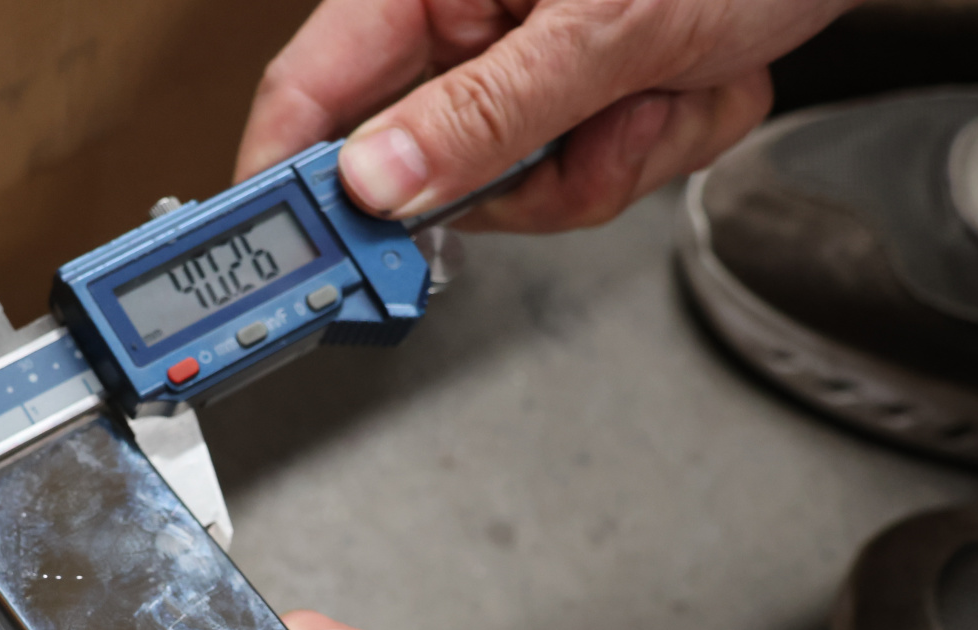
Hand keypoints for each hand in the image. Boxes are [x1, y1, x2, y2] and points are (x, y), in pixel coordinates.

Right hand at [235, 0, 855, 230]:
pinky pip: (590, 180)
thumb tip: (380, 183)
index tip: (287, 257)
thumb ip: (489, 114)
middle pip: (427, 166)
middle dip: (529, 176)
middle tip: (584, 141)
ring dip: (615, 158)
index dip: (288, 178)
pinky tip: (690, 87)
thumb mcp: (608, 24)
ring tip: (666, 86)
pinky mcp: (584, 104)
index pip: (312, 90)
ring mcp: (529, 72)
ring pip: (523, 190)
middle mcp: (471, 28)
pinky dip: (658, 149)